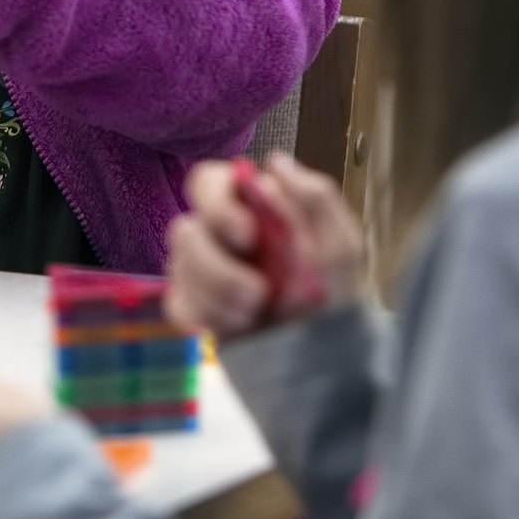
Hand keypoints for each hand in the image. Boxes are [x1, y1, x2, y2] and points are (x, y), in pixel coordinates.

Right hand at [165, 151, 362, 337]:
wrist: (328, 357)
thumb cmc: (335, 295)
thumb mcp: (340, 247)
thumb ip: (315, 198)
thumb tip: (275, 161)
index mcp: (249, 206)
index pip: (207, 181)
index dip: (216, 204)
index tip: (249, 236)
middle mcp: (218, 232)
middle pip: (184, 230)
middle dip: (217, 267)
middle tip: (257, 295)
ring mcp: (201, 270)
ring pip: (179, 268)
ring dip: (217, 294)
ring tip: (255, 315)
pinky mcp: (194, 306)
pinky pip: (178, 305)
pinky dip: (207, 316)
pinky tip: (238, 326)